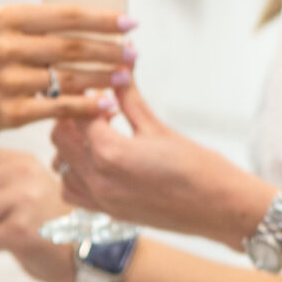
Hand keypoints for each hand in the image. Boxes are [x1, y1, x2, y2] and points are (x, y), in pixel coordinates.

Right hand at [0, 5, 128, 150]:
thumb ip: (31, 29)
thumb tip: (83, 26)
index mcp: (5, 19)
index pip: (67, 16)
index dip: (103, 19)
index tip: (131, 22)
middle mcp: (5, 46)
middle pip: (74, 47)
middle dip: (111, 50)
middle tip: (135, 53)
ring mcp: (7, 81)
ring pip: (70, 79)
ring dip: (105, 78)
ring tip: (128, 78)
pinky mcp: (8, 113)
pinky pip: (58, 109)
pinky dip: (87, 108)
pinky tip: (107, 106)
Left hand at [52, 82, 271, 243]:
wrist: (220, 209)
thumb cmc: (199, 167)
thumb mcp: (159, 127)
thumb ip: (130, 99)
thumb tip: (120, 68)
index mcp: (111, 153)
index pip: (78, 114)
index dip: (89, 96)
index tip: (100, 85)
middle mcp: (98, 180)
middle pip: (61, 138)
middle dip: (75, 118)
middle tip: (99, 108)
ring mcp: (101, 200)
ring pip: (61, 165)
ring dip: (72, 146)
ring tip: (100, 134)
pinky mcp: (108, 213)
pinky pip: (72, 191)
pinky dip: (75, 174)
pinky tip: (99, 162)